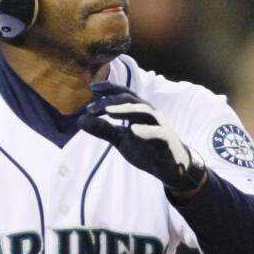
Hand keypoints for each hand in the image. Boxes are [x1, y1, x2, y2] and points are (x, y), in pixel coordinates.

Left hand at [78, 81, 206, 197]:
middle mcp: (150, 114)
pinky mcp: (166, 141)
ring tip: (108, 112)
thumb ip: (103, 130)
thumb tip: (81, 120)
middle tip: (90, 108)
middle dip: (111, 101)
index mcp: (138, 112)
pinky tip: (133, 130)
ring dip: (126, 110)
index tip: (91, 86)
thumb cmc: (147, 148)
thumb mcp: (120, 139)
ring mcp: (159, 126)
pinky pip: (158, 133)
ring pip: (145, 111)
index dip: (109, 89)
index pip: (123, 96)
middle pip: (131, 100)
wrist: (171, 167)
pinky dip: (147, 130)